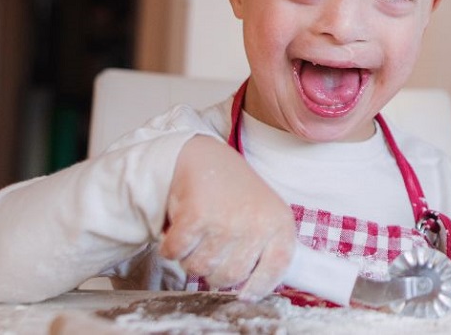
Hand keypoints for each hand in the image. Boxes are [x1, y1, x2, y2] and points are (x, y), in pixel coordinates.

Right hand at [161, 136, 295, 299]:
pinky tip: (181, 228)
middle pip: (229, 278)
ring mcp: (227, 220)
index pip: (277, 268)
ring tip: (199, 234)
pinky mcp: (196, 216)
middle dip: (214, 270)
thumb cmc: (234, 193)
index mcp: (279, 224)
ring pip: (199, 269)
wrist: (203, 156)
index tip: (245, 294)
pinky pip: (176, 253)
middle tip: (211, 247)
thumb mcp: (263, 215)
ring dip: (190, 257)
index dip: (259, 286)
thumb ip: (267, 250)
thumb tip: (254, 293)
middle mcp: (257, 223)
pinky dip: (170, 246)